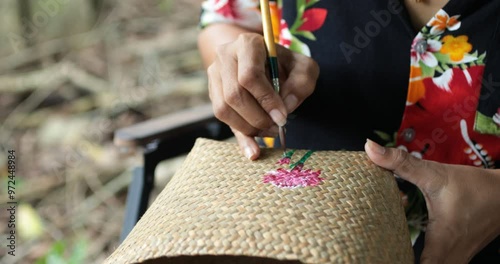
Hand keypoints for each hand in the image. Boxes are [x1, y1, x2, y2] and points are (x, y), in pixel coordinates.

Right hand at [207, 33, 318, 159]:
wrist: (264, 60)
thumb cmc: (286, 64)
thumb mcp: (303, 67)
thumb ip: (303, 81)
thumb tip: (287, 106)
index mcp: (247, 44)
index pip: (249, 76)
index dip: (266, 100)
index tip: (282, 117)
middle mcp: (225, 56)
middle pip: (234, 95)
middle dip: (257, 118)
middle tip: (276, 128)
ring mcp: (214, 74)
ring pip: (223, 109)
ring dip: (248, 127)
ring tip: (270, 132)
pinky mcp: (213, 92)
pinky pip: (221, 118)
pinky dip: (240, 136)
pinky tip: (253, 151)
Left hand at [365, 139, 499, 263]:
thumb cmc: (474, 187)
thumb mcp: (435, 174)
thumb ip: (400, 163)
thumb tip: (370, 148)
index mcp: (442, 243)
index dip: (396, 262)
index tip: (377, 256)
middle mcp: (450, 257)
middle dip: (397, 261)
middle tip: (375, 250)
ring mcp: (456, 259)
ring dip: (407, 259)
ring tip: (387, 249)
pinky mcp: (457, 255)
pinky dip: (421, 258)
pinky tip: (404, 244)